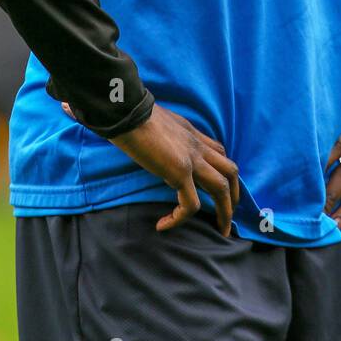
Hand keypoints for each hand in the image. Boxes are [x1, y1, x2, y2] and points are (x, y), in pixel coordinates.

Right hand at [61, 100, 238, 235]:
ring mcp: (191, 159)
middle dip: (234, 196)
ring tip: (219, 231)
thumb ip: (141, 125)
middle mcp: (196, 145)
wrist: (124, 109)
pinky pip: (190, 205)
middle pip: (230, 170)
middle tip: (228, 216)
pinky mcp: (180, 173)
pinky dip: (180, 218)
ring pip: (222, 189)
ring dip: (224, 212)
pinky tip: (163, 225)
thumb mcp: (144, 117)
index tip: (212, 188)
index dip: (221, 170)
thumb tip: (107, 122)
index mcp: (190, 133)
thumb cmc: (127, 110)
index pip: (218, 150)